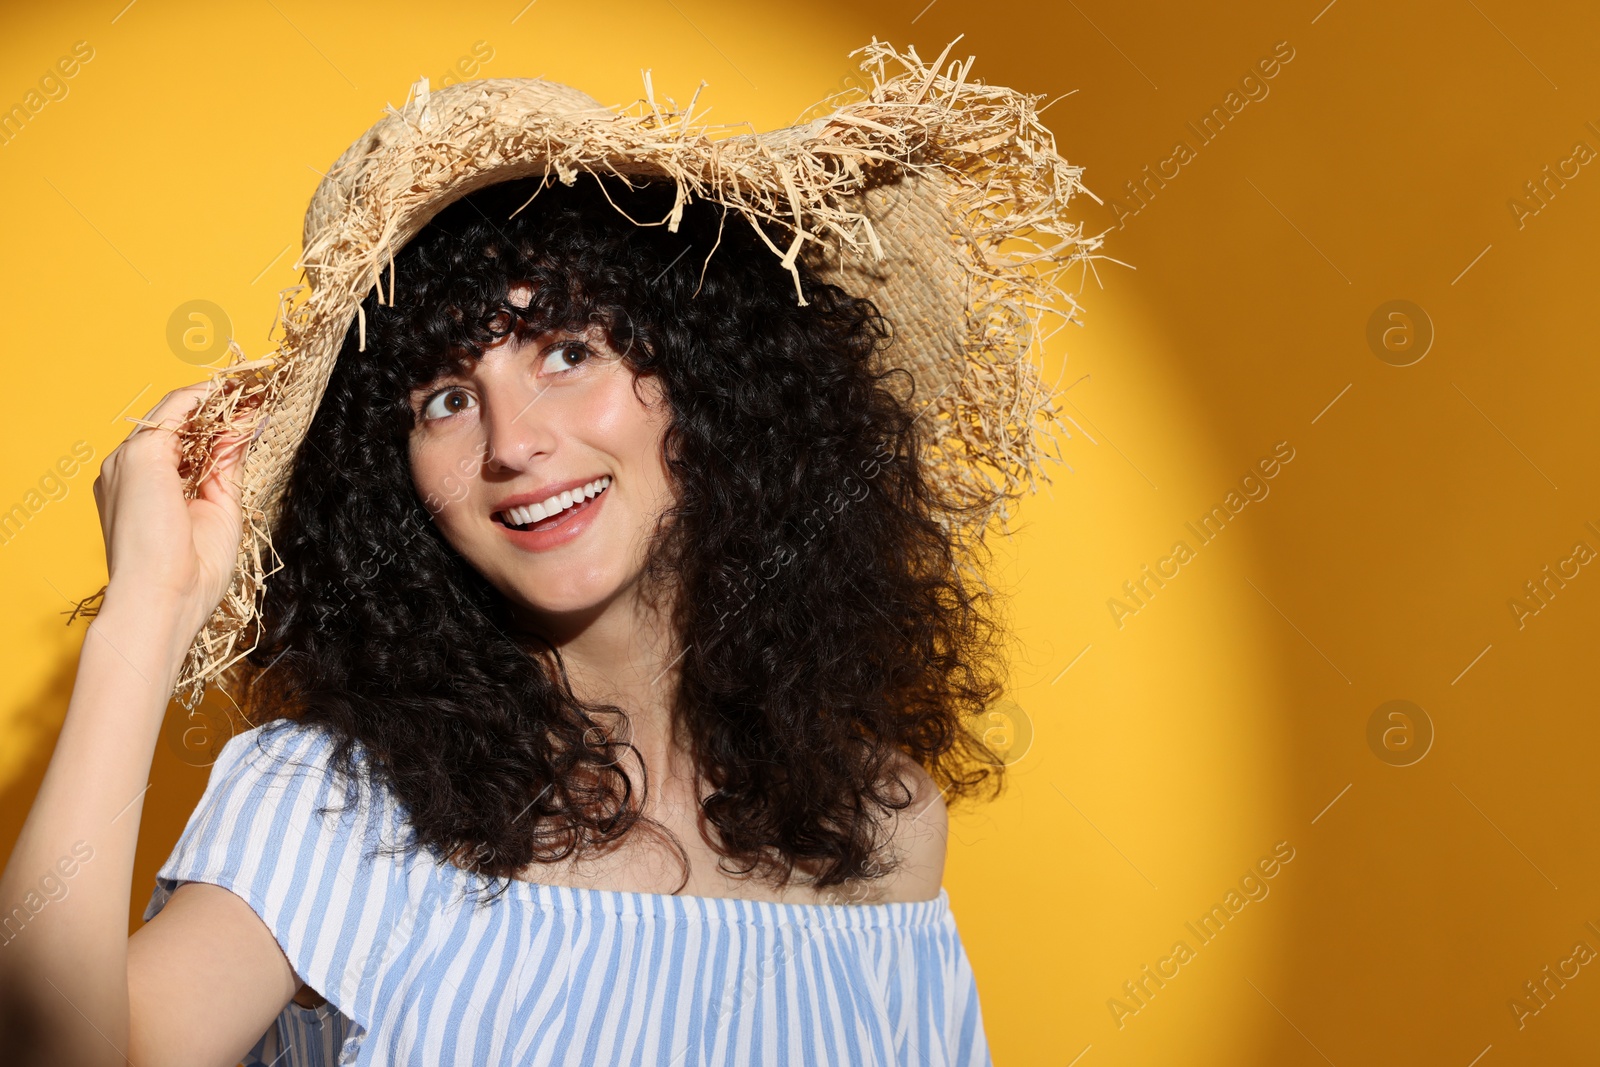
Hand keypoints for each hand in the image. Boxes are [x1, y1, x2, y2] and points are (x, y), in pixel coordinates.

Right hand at [92, 382, 256, 640]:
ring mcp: (129, 461)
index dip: (219, 426)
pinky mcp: (140, 456)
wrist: (161, 602)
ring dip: (217, 396)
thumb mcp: (219, 509)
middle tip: (259, 391)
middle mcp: (129, 470)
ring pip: (176, 412)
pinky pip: (176, 410)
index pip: (183, 445)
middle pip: (179, 424)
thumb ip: (227, 467)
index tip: (253, 412)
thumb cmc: (188, 577)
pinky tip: (235, 390)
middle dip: (220, 406)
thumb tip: (247, 429)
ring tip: (255, 385)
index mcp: (144, 490)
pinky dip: (207, 396)